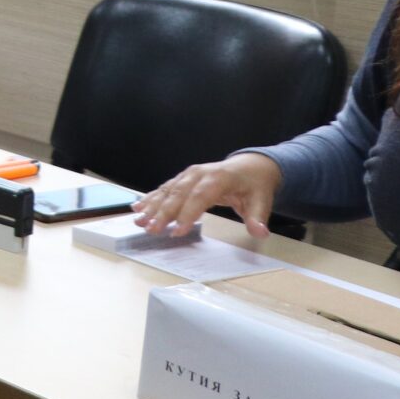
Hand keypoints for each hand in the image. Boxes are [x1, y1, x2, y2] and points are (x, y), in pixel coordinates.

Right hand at [133, 151, 281, 238]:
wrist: (250, 166)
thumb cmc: (255, 185)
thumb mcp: (262, 201)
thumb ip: (257, 218)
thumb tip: (260, 233)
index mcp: (219, 178)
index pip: (200, 197)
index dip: (188, 214)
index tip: (177, 231)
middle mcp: (199, 173)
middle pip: (178, 194)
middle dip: (163, 213)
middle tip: (152, 229)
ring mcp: (188, 174)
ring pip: (167, 191)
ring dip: (152, 206)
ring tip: (139, 221)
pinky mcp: (182, 178)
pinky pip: (164, 188)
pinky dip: (150, 198)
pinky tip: (137, 208)